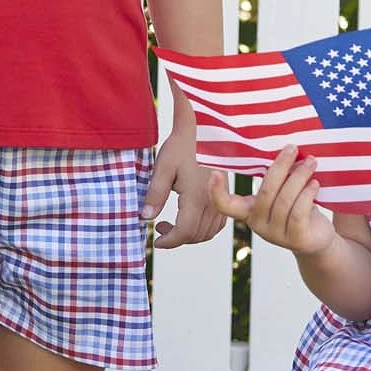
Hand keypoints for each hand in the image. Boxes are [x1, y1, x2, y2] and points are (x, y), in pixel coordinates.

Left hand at [145, 128, 225, 249]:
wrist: (206, 128)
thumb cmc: (182, 145)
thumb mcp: (163, 167)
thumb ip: (155, 194)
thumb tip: (146, 218)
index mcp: (196, 197)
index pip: (184, 232)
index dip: (169, 242)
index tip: (155, 241)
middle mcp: (212, 201)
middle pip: (196, 235)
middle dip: (176, 239)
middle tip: (159, 227)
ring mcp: (220, 199)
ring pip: (208, 232)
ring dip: (190, 235)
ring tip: (172, 224)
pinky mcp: (224, 194)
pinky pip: (217, 223)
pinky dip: (203, 228)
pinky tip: (189, 217)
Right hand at [207, 148, 334, 259]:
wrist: (317, 239)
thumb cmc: (298, 208)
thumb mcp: (282, 192)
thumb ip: (277, 177)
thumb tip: (283, 147)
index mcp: (249, 211)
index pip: (225, 205)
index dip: (216, 192)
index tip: (215, 172)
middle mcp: (258, 224)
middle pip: (266, 192)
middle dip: (280, 166)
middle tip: (292, 148)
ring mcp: (276, 234)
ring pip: (284, 200)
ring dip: (299, 177)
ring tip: (311, 162)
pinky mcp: (296, 238)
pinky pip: (298, 211)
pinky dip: (307, 193)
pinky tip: (315, 183)